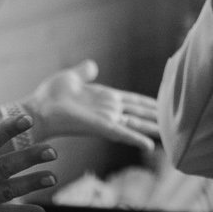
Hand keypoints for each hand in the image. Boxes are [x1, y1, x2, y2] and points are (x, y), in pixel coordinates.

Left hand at [23, 60, 161, 149]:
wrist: (39, 109)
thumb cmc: (51, 95)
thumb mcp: (72, 77)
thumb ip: (84, 72)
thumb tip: (92, 65)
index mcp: (104, 98)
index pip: (131, 100)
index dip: (147, 103)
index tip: (162, 104)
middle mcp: (108, 110)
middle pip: (138, 114)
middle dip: (155, 117)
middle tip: (173, 122)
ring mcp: (106, 119)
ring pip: (135, 125)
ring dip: (151, 129)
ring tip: (168, 135)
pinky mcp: (101, 127)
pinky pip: (122, 133)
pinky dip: (136, 139)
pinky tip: (150, 146)